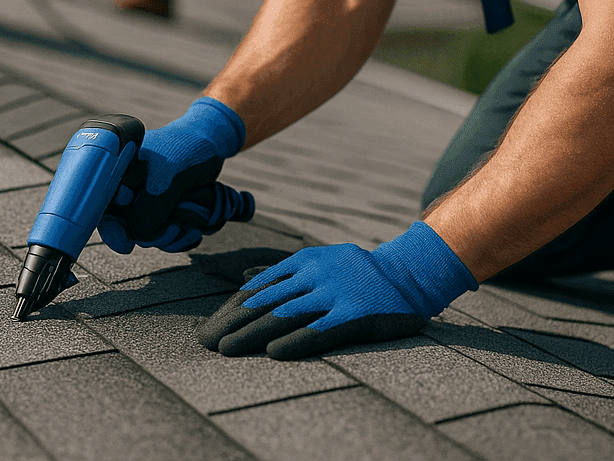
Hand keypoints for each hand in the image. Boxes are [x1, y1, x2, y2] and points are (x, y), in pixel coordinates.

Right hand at [98, 97, 252, 252]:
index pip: (103, 210)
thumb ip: (150, 206)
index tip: (125, 243)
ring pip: (152, 237)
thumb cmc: (186, 148)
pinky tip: (194, 228)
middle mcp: (131, 192)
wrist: (213, 144)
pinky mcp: (167, 214)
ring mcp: (149, 205)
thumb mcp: (167, 175)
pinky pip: (169, 238)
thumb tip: (139, 235)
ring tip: (190, 223)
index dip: (113, 230)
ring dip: (172, 236)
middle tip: (173, 228)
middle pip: (130, 230)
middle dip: (153, 235)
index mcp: (119, 176)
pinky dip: (182, 237)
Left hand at [197, 221, 477, 359]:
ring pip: (286, 314)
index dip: (231, 309)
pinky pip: (321, 329)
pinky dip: (296, 340)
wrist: (407, 275)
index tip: (209, 328)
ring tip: (227, 350)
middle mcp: (316, 273)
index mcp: (304, 260)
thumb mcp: (318, 263)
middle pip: (265, 301)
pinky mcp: (356, 313)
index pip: (259, 287)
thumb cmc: (356, 274)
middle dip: (232, 322)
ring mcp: (336, 292)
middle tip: (206, 342)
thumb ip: (281, 272)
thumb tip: (243, 278)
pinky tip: (273, 352)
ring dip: (252, 333)